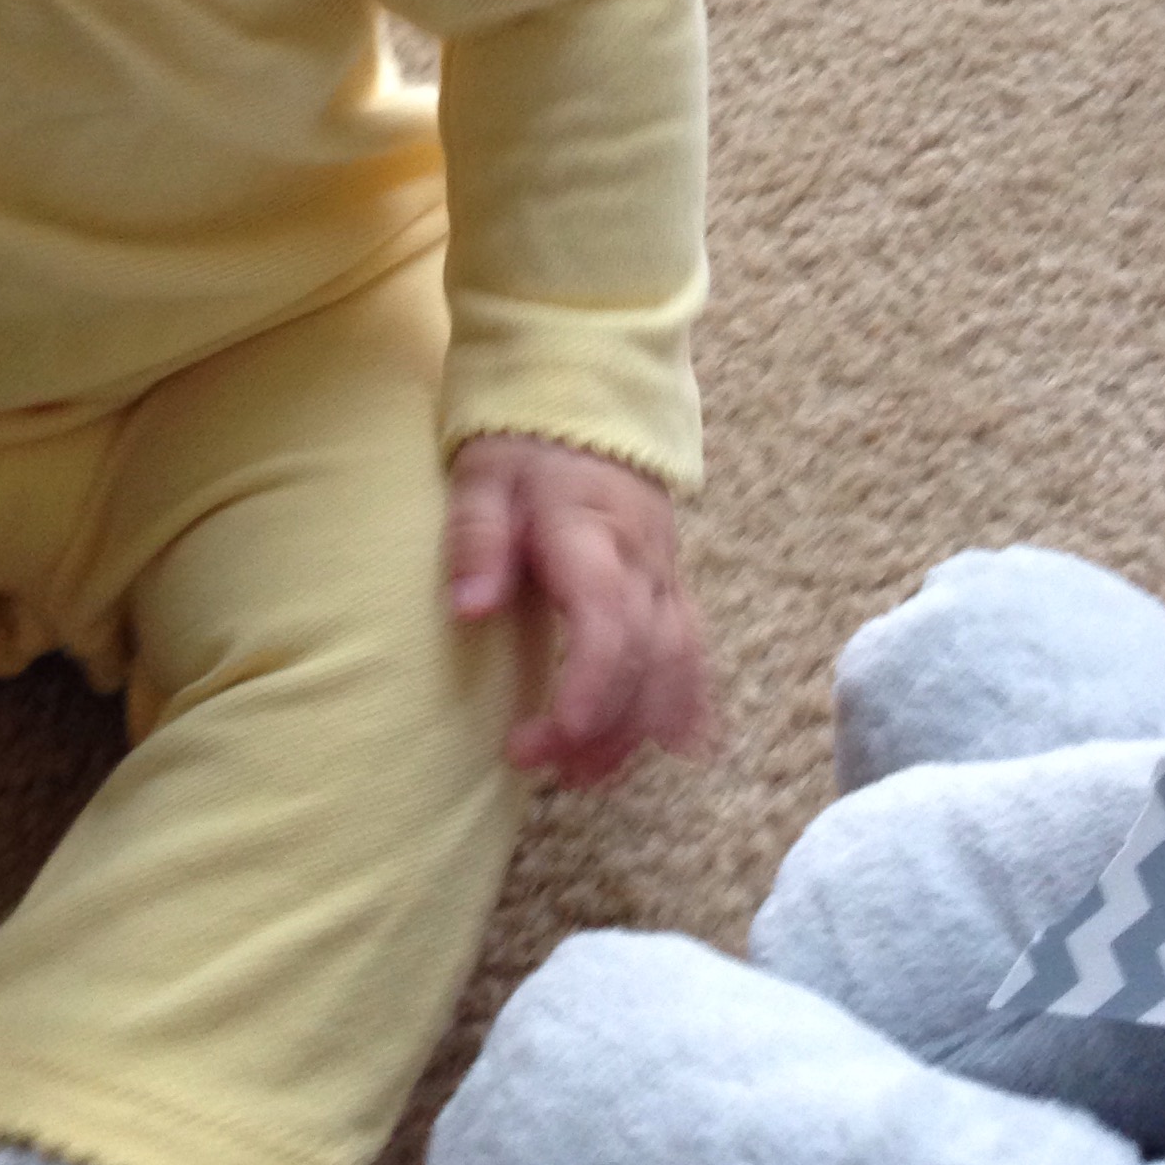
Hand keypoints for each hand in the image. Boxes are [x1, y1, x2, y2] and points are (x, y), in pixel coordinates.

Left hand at [448, 435, 710, 786]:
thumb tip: (470, 610)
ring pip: (679, 665)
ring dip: (640, 728)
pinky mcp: (671, 581)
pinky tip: (672, 746)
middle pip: (649, 664)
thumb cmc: (522, 439)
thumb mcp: (482, 476)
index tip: (543, 739)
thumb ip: (478, 539)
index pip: (610, 630)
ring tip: (589, 773)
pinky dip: (686, 702)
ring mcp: (666, 573)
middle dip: (606, 731)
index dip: (587, 696)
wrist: (582, 391)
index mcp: (595, 535)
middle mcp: (644, 562)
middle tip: (544, 769)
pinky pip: (694, 649)